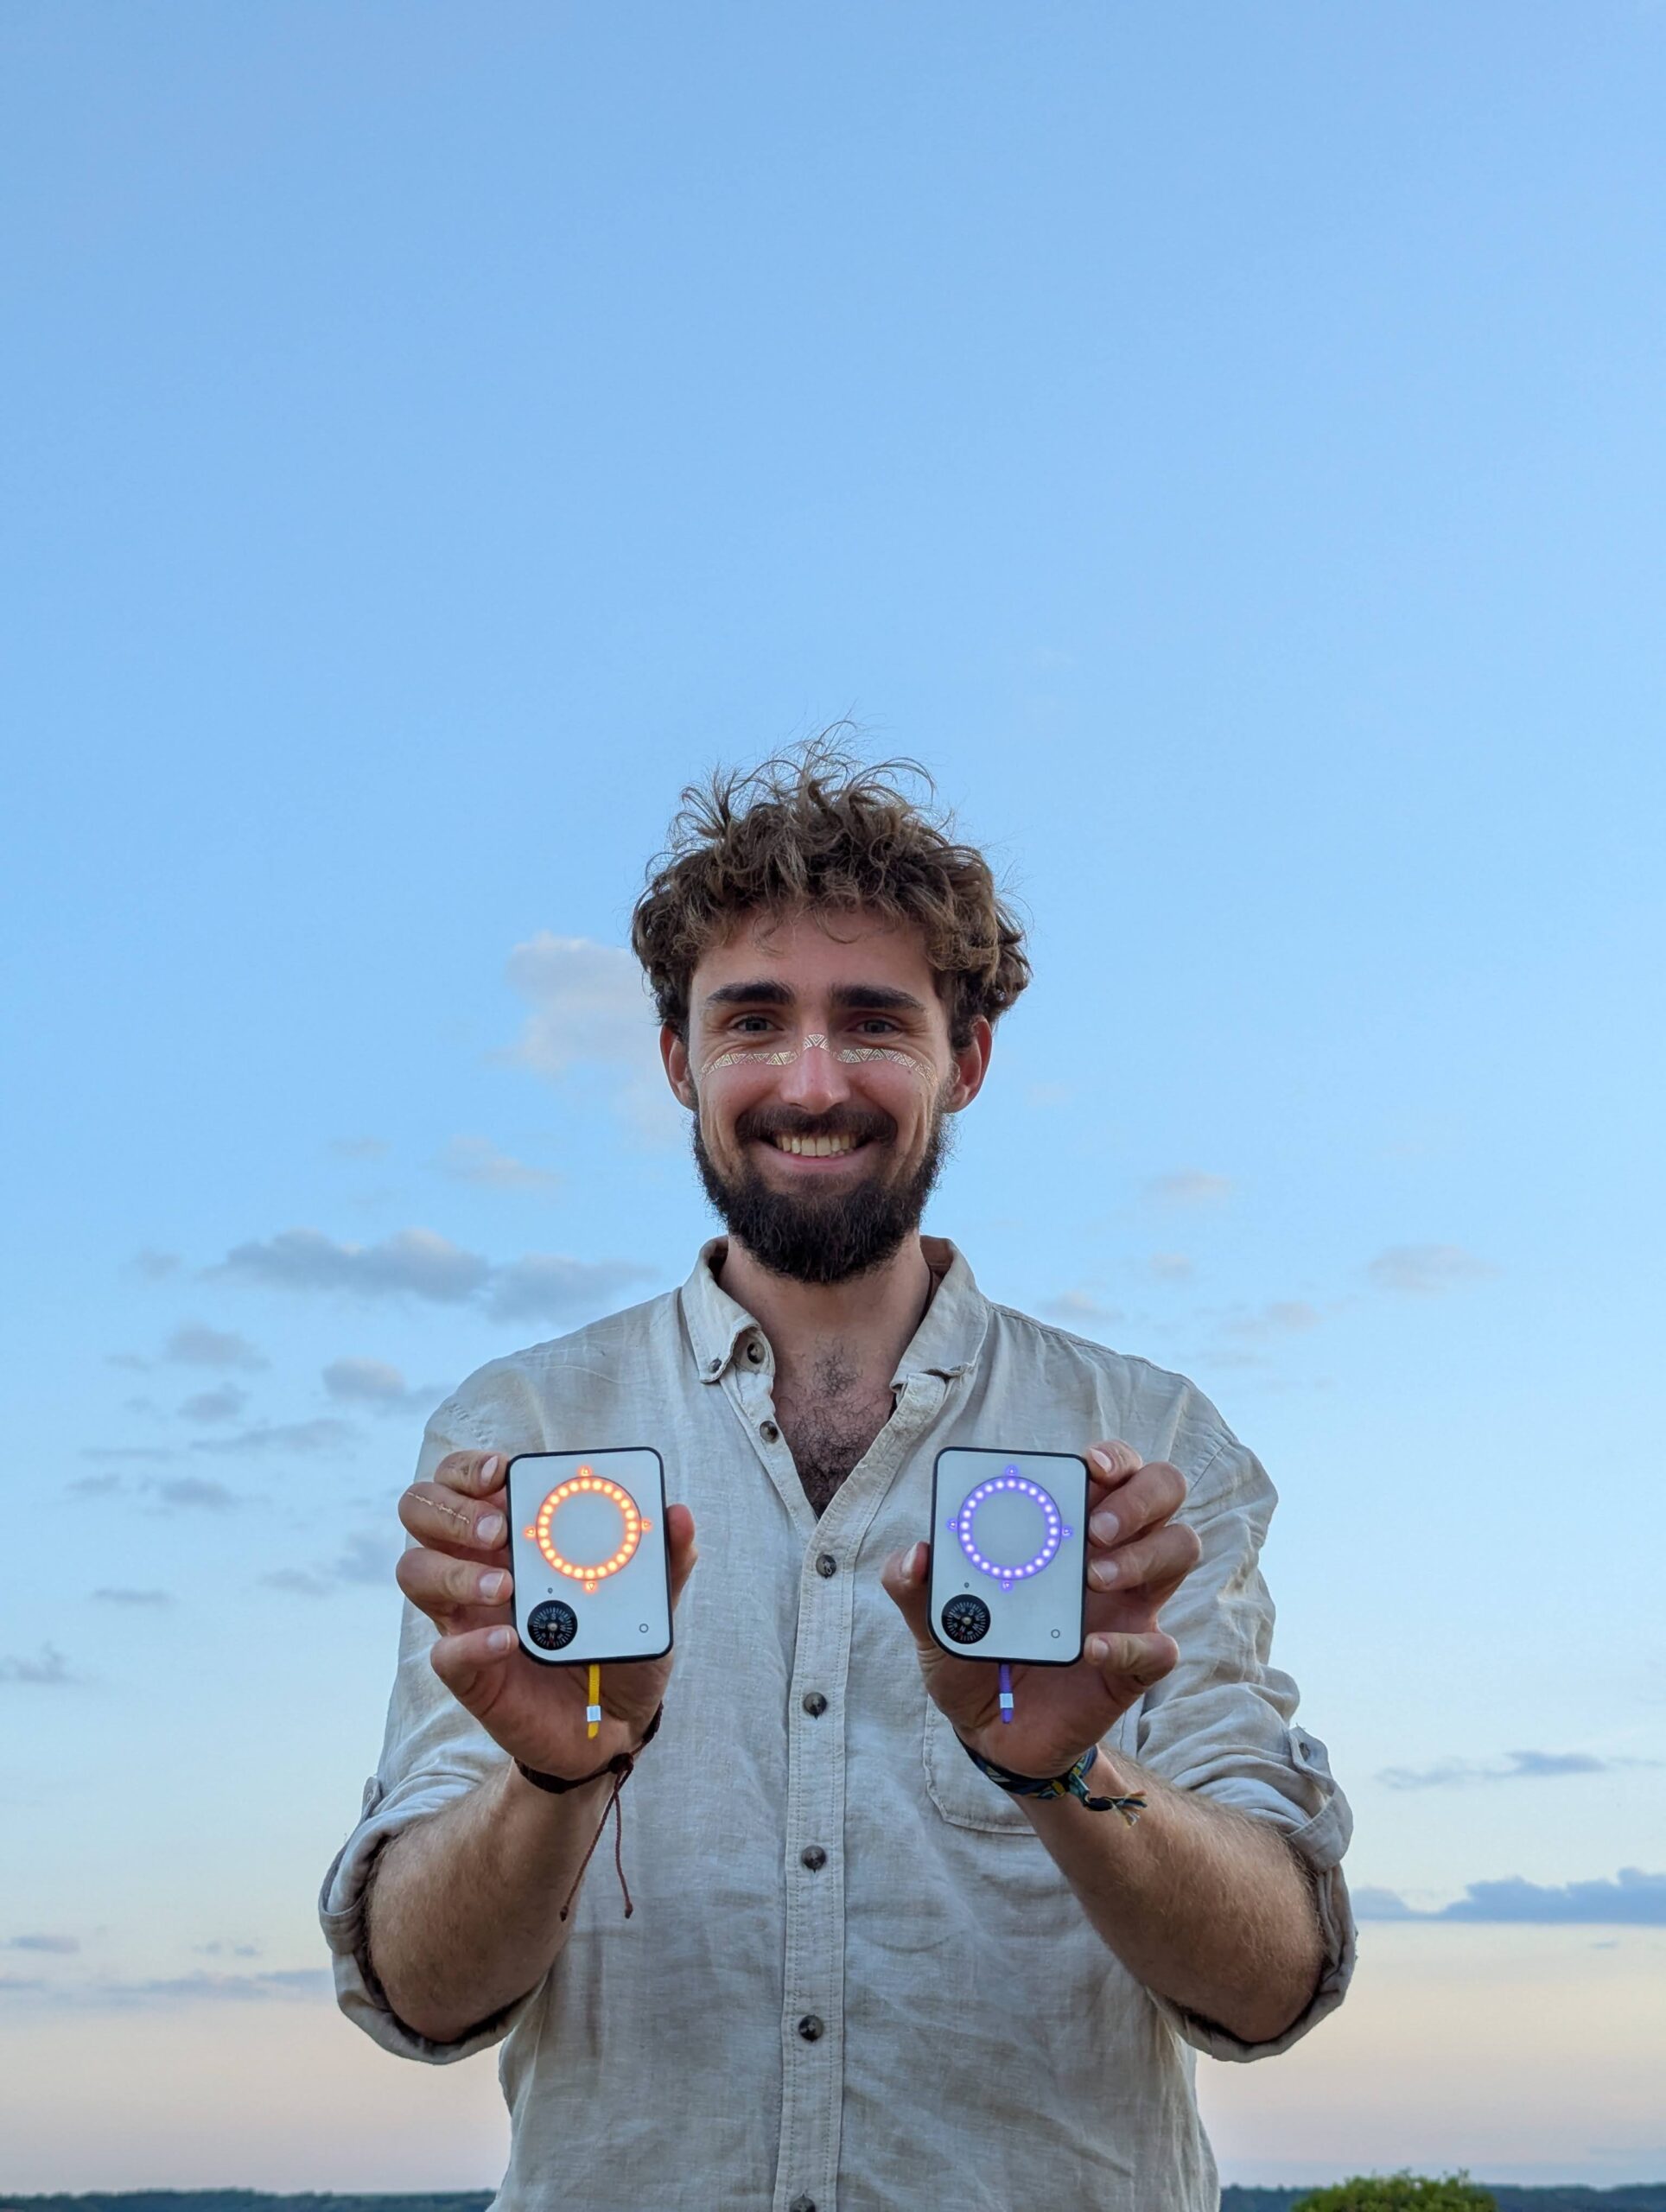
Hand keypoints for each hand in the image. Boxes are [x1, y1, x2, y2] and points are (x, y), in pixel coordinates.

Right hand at [396, 1450, 697, 1780]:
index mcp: (515, 1535)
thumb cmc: (620, 1647)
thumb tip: (679, 1514)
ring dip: (453, 1569)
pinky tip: (510, 1639)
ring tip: (507, 1585)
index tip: (504, 1470)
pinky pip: (445, 1652)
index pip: (465, 1480)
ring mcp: (467, 1616)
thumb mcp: (651, 1603)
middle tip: (500, 1529)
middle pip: (421, 1510)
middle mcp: (479, 1565)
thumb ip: (664, 1560)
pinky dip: (471, 1642)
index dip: (471, 1467)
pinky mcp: (469, 1672)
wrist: (615, 1725)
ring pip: (414, 1571)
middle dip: (453, 1508)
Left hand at [881, 1440, 1199, 1777]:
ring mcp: (1128, 1608)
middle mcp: (1108, 1555)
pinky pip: (1161, 1646)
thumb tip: (916, 1553)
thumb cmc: (970, 1657)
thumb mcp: (932, 1622)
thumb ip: (915, 1588)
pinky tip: (1089, 1649)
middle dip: (1139, 1496)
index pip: (1111, 1471)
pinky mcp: (1133, 1665)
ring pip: (1181, 1548)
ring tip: (1091, 1577)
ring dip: (1145, 1554)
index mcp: (1064, 1529)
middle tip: (1094, 1529)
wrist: (988, 1733)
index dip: (1112, 1457)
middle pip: (1163, 1492)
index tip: (1090, 1466)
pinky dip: (1130, 1644)